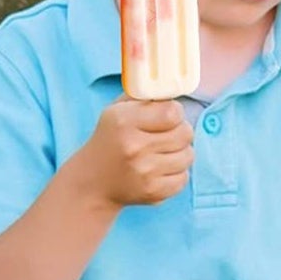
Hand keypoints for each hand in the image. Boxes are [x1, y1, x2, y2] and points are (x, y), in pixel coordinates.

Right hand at [76, 97, 193, 208]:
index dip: (174, 113)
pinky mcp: (153, 192)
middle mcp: (134, 147)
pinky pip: (184, 178)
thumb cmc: (110, 139)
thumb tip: (172, 87)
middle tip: (167, 134)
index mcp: (124, 121)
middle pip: (185, 133)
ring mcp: (145, 172)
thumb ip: (144, 96)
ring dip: (180, 153)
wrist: (92, 182)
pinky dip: (176, 173)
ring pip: (188, 156)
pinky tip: (160, 169)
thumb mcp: (116, 111)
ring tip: (163, 152)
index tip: (167, 116)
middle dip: (180, 132)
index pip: (172, 112)